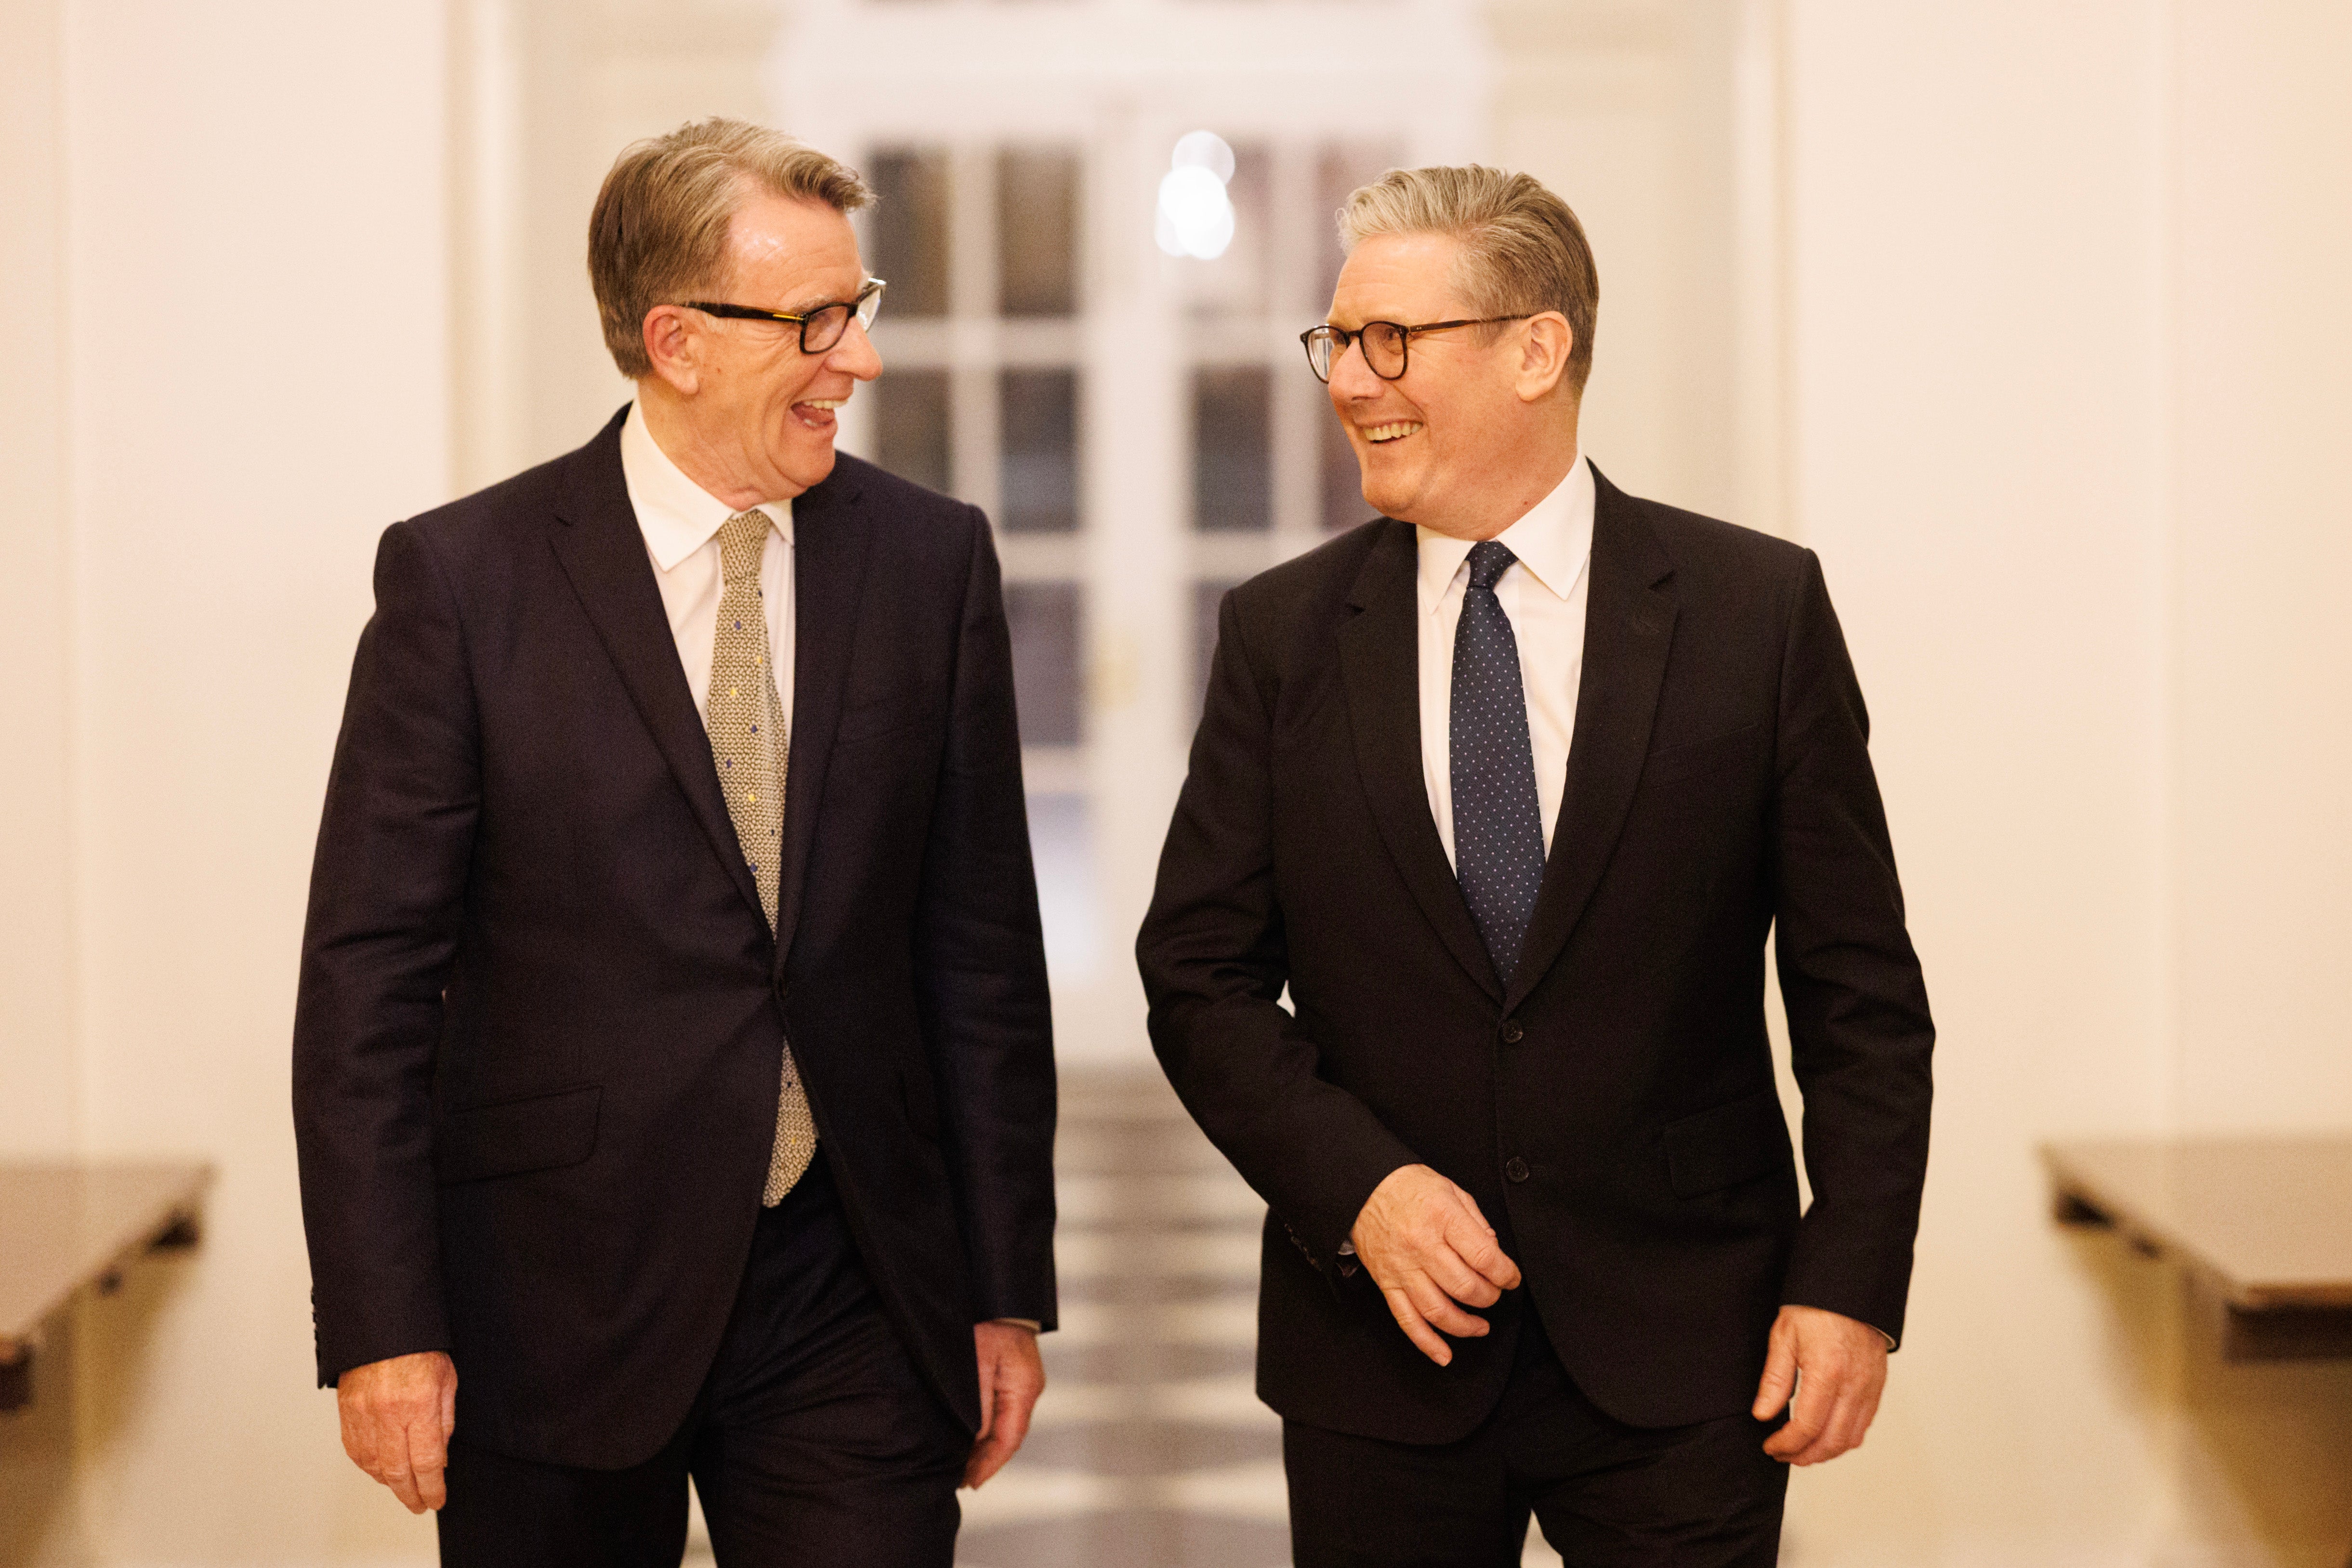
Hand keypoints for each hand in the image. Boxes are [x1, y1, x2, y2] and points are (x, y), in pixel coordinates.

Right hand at [336, 1350, 457, 1511]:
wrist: (382, 1326)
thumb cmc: (418, 1348)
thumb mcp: (447, 1380)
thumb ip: (444, 1421)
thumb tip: (440, 1457)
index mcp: (417, 1405)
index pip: (425, 1462)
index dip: (431, 1488)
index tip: (436, 1499)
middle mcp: (387, 1413)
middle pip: (397, 1471)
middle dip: (410, 1494)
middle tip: (420, 1504)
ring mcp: (363, 1415)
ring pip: (373, 1466)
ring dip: (389, 1483)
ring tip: (403, 1488)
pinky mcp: (346, 1412)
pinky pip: (355, 1451)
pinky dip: (368, 1467)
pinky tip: (380, 1470)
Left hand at [965, 1320, 1043, 1488]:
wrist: (995, 1291)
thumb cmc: (986, 1322)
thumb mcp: (978, 1362)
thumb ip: (979, 1403)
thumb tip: (977, 1438)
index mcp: (1024, 1389)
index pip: (1010, 1439)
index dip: (990, 1465)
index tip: (971, 1482)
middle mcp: (1028, 1389)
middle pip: (1009, 1435)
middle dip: (986, 1460)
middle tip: (961, 1479)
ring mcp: (1023, 1382)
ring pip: (1006, 1424)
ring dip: (985, 1445)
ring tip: (961, 1464)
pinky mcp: (1014, 1375)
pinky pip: (1002, 1410)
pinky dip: (987, 1427)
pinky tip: (970, 1434)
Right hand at [1349, 1164, 1521, 1366]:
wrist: (1362, 1188)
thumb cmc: (1408, 1187)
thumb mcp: (1450, 1189)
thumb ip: (1476, 1220)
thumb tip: (1493, 1249)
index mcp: (1442, 1218)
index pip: (1483, 1257)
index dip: (1505, 1274)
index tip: (1512, 1278)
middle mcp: (1422, 1246)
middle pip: (1465, 1287)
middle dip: (1489, 1297)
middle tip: (1494, 1293)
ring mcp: (1402, 1269)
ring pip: (1438, 1310)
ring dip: (1465, 1325)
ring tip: (1481, 1326)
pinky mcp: (1387, 1284)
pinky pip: (1407, 1320)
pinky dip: (1426, 1342)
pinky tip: (1444, 1355)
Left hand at [1751, 1305, 1887, 1464]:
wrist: (1849, 1287)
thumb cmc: (1815, 1306)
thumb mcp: (1783, 1337)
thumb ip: (1775, 1380)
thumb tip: (1763, 1414)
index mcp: (1827, 1372)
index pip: (1806, 1426)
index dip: (1786, 1444)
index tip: (1770, 1446)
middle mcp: (1853, 1384)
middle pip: (1831, 1441)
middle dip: (1805, 1456)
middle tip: (1783, 1454)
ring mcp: (1870, 1386)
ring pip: (1852, 1439)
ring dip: (1826, 1452)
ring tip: (1802, 1451)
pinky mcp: (1878, 1385)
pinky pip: (1865, 1424)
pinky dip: (1845, 1438)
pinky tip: (1827, 1435)